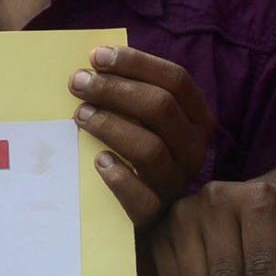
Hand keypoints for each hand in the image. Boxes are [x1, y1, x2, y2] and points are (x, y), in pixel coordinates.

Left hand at [71, 45, 214, 225]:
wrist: (151, 219)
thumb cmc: (138, 153)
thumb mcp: (145, 120)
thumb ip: (132, 93)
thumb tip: (94, 62)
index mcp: (197, 119)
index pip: (177, 80)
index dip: (137, 63)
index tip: (97, 57)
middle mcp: (194, 149)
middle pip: (161, 107)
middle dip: (115, 89)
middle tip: (78, 83)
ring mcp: (178, 182)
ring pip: (151, 148)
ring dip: (111, 126)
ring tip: (81, 116)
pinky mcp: (157, 215)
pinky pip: (142, 199)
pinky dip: (119, 177)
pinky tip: (98, 161)